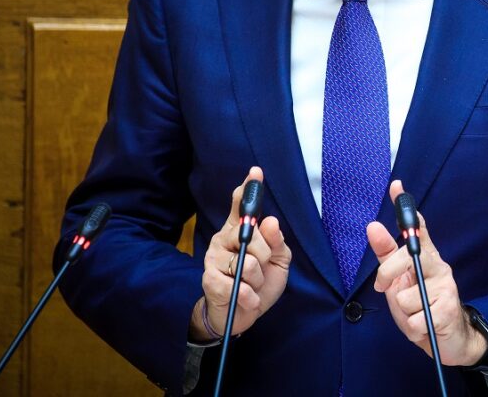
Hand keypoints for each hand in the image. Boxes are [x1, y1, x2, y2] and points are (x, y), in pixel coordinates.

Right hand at [189, 166, 291, 339]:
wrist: (242, 316)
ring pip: (246, 261)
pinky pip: (238, 283)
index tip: (256, 172)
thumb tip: (270, 222)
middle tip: (261, 269)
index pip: (241, 205)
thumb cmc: (260, 284)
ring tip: (252, 285)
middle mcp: (223, 239)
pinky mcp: (208, 279)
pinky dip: (249, 295)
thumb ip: (276, 242)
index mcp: (240, 231)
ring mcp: (213, 258)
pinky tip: (248, 298)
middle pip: (250, 233)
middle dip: (264, 255)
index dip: (249, 189)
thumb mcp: (279, 262)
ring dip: (257, 279)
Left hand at [367, 180, 487, 365]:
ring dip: (404, 313)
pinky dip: (414, 328)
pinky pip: (415, 319)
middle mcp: (439, 265)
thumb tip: (373, 225)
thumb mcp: (397, 282)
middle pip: (405, 257)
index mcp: (426, 256)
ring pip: (405, 297)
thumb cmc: (420, 307)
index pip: (416, 227)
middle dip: (388, 276)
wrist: (448, 340)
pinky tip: (424, 325)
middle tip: (386, 289)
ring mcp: (446, 286)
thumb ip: (386, 255)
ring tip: (416, 314)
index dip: (405, 207)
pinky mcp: (449, 308)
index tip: (396, 186)